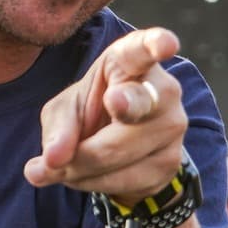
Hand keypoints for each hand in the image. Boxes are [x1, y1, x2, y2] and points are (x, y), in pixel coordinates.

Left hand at [24, 28, 187, 202]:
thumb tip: (54, 160)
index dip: (156, 44)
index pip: (145, 49)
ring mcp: (173, 126)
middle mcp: (163, 90)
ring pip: (117, 154)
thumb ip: (58, 129)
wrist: (118, 149)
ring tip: (63, 164)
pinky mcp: (172, 162)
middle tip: (56, 159)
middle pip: (128, 112)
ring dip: (77, 168)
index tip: (165, 44)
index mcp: (132, 61)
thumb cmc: (92, 112)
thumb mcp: (65, 111)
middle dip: (90, 137)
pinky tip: (84, 175)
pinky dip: (91, 183)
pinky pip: (122, 181)